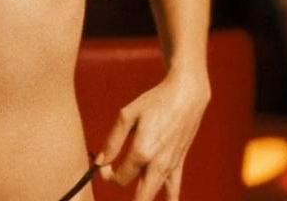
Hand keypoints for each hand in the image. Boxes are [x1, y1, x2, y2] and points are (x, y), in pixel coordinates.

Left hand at [96, 72, 210, 200]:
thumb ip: (113, 141)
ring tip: (136, 198)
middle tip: (114, 178)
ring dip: (143, 198)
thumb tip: (100, 161)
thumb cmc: (156, 101)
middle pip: (139, 195)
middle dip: (124, 190)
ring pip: (154, 194)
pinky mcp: (179, 163)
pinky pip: (175, 188)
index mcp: (142, 151)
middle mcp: (157, 163)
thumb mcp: (127, 115)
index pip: (120, 177)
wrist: (186, 95)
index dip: (108, 174)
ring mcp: (170, 165)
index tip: (105, 164)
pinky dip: (170, 199)